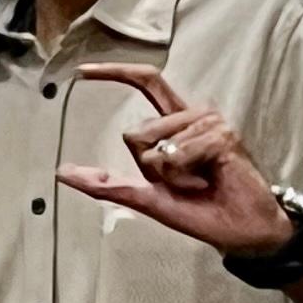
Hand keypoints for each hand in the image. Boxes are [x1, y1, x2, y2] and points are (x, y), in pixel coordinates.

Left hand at [56, 64, 295, 257]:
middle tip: (184, 182)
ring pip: (154, 145)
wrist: (240, 230)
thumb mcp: (146, 197)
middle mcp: (192, 115)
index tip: (80, 72)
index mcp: (175, 124)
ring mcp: (209, 122)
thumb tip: (61, 172)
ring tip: (201, 181)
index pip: (146, 82)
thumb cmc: (200, 211)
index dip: (115, 73)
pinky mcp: (222, 135)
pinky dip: (186, 175)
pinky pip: (177, 153)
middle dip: (148, 167)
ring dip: (170, 174)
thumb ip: (106, 184)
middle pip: (136, 132)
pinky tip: (212, 178)